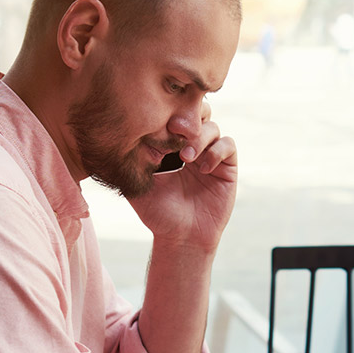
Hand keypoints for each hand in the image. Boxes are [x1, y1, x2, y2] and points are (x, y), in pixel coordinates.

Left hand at [128, 100, 235, 251]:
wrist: (181, 238)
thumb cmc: (157, 214)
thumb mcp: (138, 184)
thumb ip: (133, 161)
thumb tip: (125, 135)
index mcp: (171, 149)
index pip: (175, 119)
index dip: (170, 116)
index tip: (158, 124)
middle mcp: (193, 149)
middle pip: (198, 114)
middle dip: (189, 118)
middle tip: (175, 130)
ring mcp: (211, 157)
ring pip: (212, 127)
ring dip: (199, 138)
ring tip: (186, 157)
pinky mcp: (227, 169)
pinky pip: (228, 145)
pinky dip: (216, 151)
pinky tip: (202, 169)